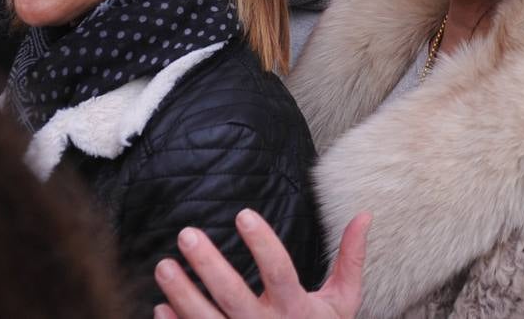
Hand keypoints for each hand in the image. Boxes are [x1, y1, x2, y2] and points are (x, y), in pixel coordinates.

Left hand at [153, 209, 369, 318]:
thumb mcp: (343, 301)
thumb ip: (350, 258)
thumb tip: (364, 215)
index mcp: (297, 309)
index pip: (278, 271)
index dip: (262, 243)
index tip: (244, 214)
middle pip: (233, 295)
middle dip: (208, 264)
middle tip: (187, 234)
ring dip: (182, 293)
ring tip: (164, 265)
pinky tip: (159, 306)